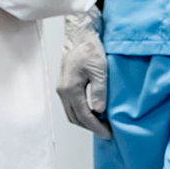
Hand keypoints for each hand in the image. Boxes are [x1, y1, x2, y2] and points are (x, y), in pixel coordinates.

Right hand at [57, 12, 110, 138]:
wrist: (79, 35)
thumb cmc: (89, 48)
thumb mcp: (100, 71)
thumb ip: (99, 92)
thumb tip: (98, 111)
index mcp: (70, 89)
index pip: (83, 116)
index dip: (96, 127)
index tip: (107, 133)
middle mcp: (63, 90)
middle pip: (75, 118)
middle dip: (90, 127)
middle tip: (105, 131)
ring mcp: (62, 88)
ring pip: (72, 112)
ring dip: (85, 120)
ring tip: (101, 123)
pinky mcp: (65, 84)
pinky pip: (71, 104)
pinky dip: (81, 111)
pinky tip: (93, 110)